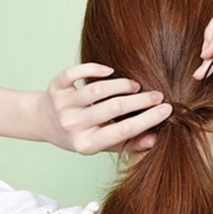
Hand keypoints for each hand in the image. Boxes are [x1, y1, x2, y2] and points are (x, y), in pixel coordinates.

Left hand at [38, 63, 171, 154]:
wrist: (44, 123)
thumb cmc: (80, 134)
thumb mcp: (103, 144)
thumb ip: (128, 143)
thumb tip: (155, 139)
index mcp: (86, 144)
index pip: (123, 131)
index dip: (148, 119)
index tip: (167, 109)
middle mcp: (73, 126)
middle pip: (114, 109)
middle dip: (141, 100)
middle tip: (158, 94)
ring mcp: (63, 106)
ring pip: (98, 90)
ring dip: (122, 85)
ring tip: (135, 86)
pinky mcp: (55, 87)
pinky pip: (74, 73)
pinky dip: (94, 68)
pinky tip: (110, 70)